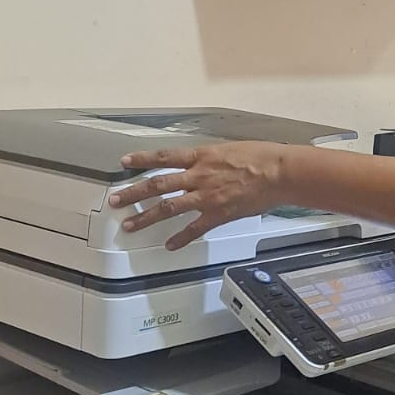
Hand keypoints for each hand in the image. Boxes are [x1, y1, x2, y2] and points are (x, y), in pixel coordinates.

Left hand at [108, 141, 285, 249]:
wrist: (279, 173)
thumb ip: (209, 158)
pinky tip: (169, 245)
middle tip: (115, 200)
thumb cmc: (261, 157)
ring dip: (146, 217)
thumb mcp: (229, 148)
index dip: (142, 159)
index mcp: (201, 156)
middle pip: (157, 184)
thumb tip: (200, 162)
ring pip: (168, 207)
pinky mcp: (218, 214)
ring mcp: (206, 197)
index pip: (164, 157)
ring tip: (129, 225)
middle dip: (133, 193)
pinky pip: (194, 229)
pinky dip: (180, 238)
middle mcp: (198, 176)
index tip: (125, 162)